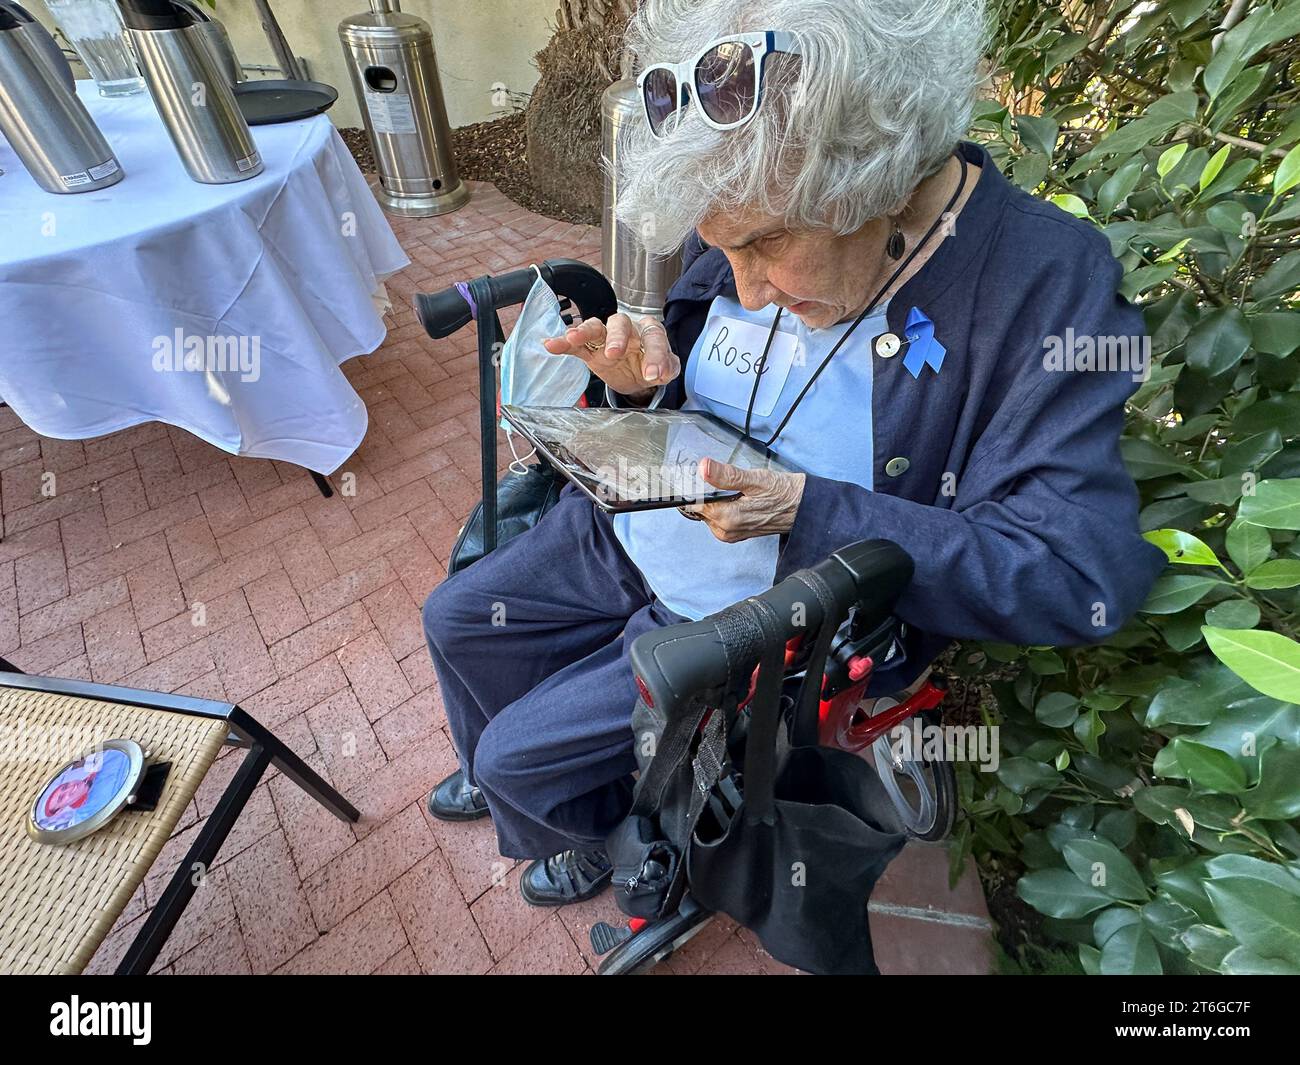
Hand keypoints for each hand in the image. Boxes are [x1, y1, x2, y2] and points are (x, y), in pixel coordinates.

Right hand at [542, 313, 680, 400]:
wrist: (638, 375)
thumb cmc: (651, 363)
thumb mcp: (666, 369)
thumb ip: (667, 367)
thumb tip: (661, 371)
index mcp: (649, 332)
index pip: (653, 336)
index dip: (655, 354)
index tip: (653, 374)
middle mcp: (627, 330)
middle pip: (620, 323)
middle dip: (616, 337)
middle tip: (613, 353)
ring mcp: (606, 338)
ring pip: (595, 328)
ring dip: (584, 331)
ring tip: (573, 337)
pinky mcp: (591, 350)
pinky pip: (576, 345)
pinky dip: (563, 343)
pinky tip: (551, 344)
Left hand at [684, 458, 806, 542]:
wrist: (802, 507)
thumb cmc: (783, 493)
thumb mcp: (755, 479)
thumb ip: (727, 475)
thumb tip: (704, 467)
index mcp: (727, 518)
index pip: (695, 503)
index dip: (697, 487)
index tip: (705, 476)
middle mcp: (725, 530)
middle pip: (701, 508)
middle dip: (708, 492)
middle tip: (726, 481)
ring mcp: (730, 533)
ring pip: (709, 512)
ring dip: (717, 499)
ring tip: (736, 489)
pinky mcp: (735, 533)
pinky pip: (719, 518)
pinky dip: (724, 506)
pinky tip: (737, 498)